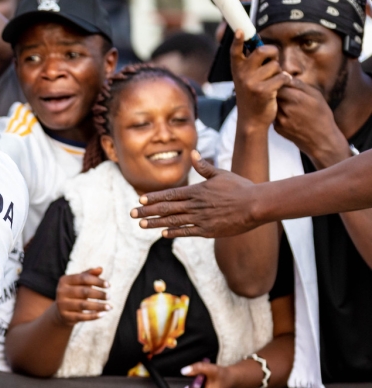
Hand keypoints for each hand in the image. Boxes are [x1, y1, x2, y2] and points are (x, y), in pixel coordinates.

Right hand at [52, 267, 109, 325]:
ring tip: (109, 307)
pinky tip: (102, 314)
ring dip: (98, 306)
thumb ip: (89, 275)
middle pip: (83, 292)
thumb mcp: (80, 283)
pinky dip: (93, 316)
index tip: (108, 285)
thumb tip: (100, 269)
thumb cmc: (74, 293)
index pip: (83, 278)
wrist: (61, 311)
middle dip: (98, 294)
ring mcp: (62, 304)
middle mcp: (61, 291)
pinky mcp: (65, 316)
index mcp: (64, 280)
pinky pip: (81, 316)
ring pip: (83, 305)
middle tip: (109, 296)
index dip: (97, 281)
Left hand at [132, 152, 259, 237]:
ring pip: (173, 220)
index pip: (170, 194)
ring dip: (155, 222)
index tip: (140, 199)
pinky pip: (187, 231)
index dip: (154, 197)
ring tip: (142, 224)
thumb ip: (204, 167)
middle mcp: (195, 205)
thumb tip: (193, 154)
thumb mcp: (221, 174)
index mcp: (197, 191)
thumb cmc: (240, 188)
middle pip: (166, 208)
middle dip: (147, 211)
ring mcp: (200, 218)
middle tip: (132, 214)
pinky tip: (162, 233)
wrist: (256, 205)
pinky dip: (174, 232)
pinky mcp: (208, 230)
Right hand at [231, 30, 288, 128]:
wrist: (251, 120)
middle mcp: (242, 74)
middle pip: (264, 51)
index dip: (238, 40)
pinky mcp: (263, 91)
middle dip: (273, 53)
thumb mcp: (245, 79)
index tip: (240, 31)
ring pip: (276, 65)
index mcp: (237, 69)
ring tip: (272, 82)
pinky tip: (278, 88)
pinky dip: (284, 81)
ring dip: (278, 72)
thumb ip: (251, 64)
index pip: (235, 51)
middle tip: (272, 61)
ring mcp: (252, 83)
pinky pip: (282, 77)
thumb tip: (263, 46)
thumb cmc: (252, 96)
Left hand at [274, 78, 349, 167]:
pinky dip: (277, 113)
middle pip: (272, 94)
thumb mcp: (316, 96)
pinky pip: (273, 116)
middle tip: (281, 91)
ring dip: (275, 102)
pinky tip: (287, 115)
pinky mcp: (277, 128)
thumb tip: (285, 75)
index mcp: (297, 98)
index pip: (278, 84)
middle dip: (275, 91)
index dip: (278, 81)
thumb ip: (299, 85)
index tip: (280, 80)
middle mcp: (286, 109)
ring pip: (271, 105)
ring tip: (287, 104)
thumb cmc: (321, 115)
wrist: (321, 140)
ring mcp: (280, 120)